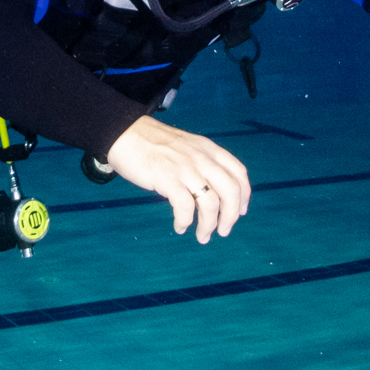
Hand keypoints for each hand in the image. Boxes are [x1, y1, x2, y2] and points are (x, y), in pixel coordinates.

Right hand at [104, 115, 251, 242]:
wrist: (125, 133)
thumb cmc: (153, 143)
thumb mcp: (186, 146)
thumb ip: (202, 162)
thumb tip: (213, 191)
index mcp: (208, 149)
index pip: (238, 172)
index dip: (244, 195)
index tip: (240, 211)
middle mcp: (201, 157)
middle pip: (230, 190)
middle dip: (231, 215)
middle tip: (224, 230)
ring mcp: (185, 168)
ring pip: (211, 203)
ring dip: (209, 225)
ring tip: (203, 236)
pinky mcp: (167, 178)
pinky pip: (185, 207)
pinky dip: (185, 221)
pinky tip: (180, 226)